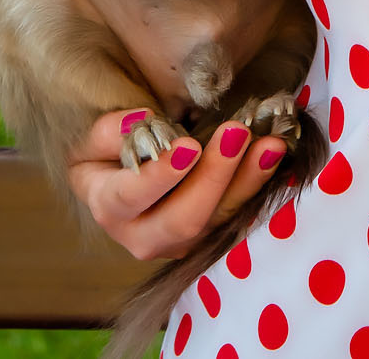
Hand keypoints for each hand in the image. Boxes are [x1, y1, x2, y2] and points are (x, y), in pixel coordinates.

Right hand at [67, 108, 291, 260]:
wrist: (122, 180)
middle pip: (183, 219)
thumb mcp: (94, 138)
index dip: (159, 175)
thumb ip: (112, 131)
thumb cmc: (108, 153)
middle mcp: (145, 237)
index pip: (130, 197)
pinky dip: (258, 183)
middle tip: (236, 133)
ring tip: (269, 143)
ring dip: (247, 180)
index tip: (188, 147)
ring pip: (218, 221)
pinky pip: (237, 214)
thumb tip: (144, 125)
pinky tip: (274, 154)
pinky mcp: (211, 236)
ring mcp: (182, 243)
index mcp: (110, 209)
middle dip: (214, 176)